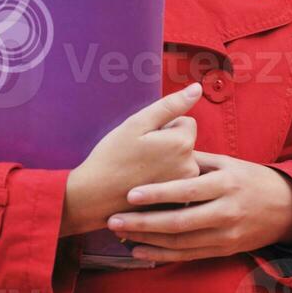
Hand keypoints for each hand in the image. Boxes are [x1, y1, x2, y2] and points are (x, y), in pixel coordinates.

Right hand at [60, 82, 202, 236]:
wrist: (94, 197)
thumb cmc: (113, 156)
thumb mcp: (138, 123)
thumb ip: (171, 105)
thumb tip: (197, 88)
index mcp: (183, 143)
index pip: (185, 122)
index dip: (164, 126)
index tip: (146, 139)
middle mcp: (191, 167)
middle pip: (185, 142)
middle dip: (167, 144)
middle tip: (141, 155)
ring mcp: (185, 188)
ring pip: (181, 161)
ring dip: (166, 161)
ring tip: (141, 170)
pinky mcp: (178, 204)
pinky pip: (177, 180)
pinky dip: (165, 180)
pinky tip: (145, 184)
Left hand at [105, 150, 291, 262]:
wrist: (285, 208)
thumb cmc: (250, 178)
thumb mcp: (228, 162)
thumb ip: (198, 160)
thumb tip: (167, 148)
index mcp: (225, 183)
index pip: (187, 190)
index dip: (158, 193)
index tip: (130, 193)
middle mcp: (225, 211)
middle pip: (180, 221)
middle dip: (144, 222)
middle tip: (115, 219)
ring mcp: (225, 235)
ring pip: (181, 242)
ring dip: (148, 240)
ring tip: (121, 233)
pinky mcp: (223, 251)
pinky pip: (189, 255)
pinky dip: (162, 255)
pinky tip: (140, 251)